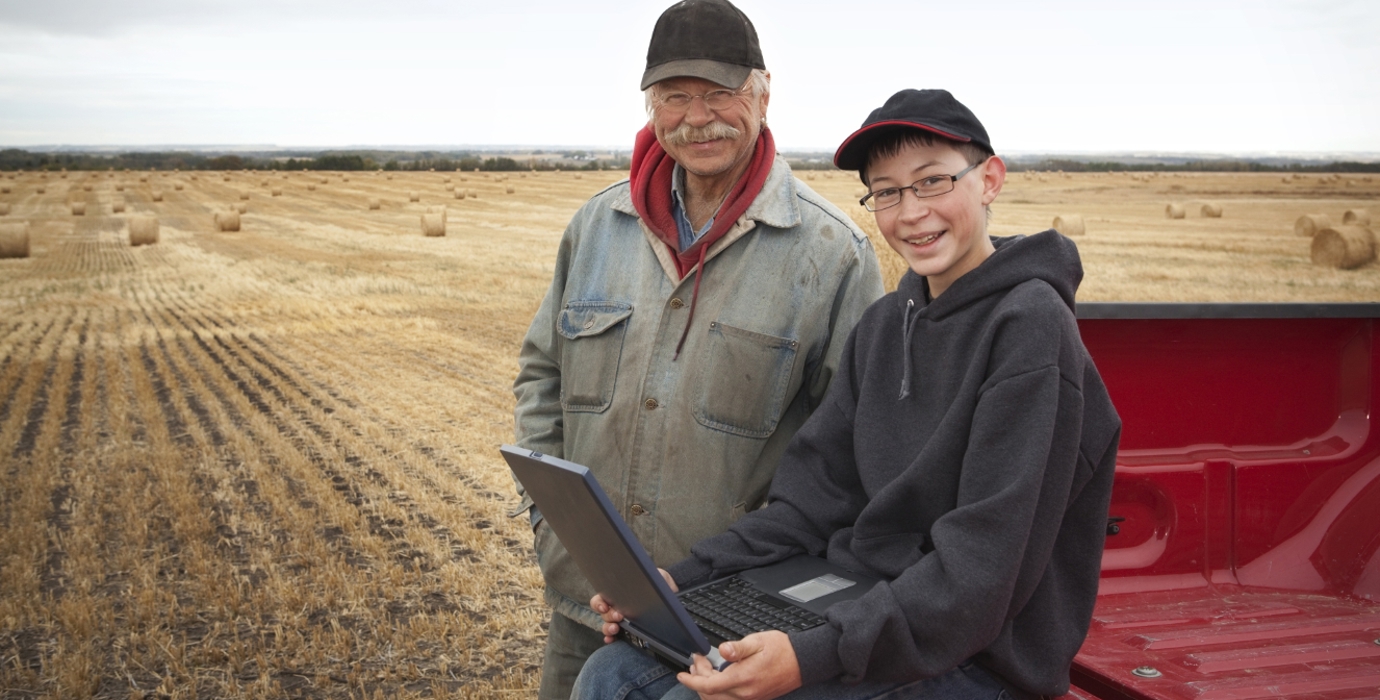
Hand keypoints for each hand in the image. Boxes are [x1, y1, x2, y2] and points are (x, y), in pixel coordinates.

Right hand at [590, 568, 677, 643]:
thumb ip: (648, 575)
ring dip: (608, 628)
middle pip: (604, 614)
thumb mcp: (655, 575)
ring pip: (607, 625)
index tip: (604, 606)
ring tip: (616, 628)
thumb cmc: (660, 581)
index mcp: (619, 593)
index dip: (598, 603)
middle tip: (619, 616)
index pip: (601, 598)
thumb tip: (641, 579)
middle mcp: (617, 606)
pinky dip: (611, 638)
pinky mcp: (630, 630)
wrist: (673, 593)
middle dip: (609, 616)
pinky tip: (612, 639)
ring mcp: (622, 619)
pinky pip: (615, 636)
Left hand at [677, 631, 801, 699]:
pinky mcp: (753, 699)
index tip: (682, 674)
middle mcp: (745, 693)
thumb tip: (722, 649)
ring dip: (706, 686)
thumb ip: (738, 648)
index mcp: (744, 678)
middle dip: (698, 678)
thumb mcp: (758, 641)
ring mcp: (750, 699)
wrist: (802, 662)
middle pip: (710, 695)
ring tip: (704, 668)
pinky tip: (717, 678)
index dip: (692, 681)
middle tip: (697, 660)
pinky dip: (717, 692)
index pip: (710, 685)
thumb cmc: (782, 650)